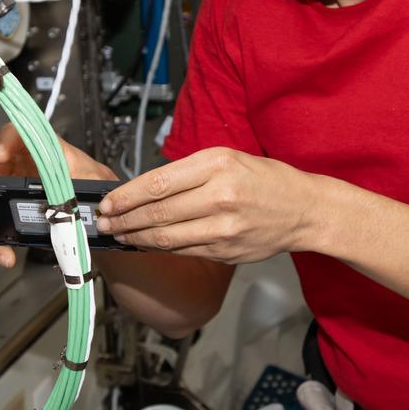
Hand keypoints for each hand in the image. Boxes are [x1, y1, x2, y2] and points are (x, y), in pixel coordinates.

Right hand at [0, 124, 116, 268]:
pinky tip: (5, 254)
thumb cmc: (95, 191)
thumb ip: (84, 173)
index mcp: (36, 153)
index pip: (14, 135)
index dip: (4, 141)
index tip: (1, 156)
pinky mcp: (9, 218)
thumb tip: (71, 174)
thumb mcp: (94, 177)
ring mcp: (9, 195)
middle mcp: (18, 170)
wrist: (99, 221)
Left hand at [96, 146, 324, 263]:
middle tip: (104, 223)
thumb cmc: (265, 180)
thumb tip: (144, 190)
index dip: (125, 197)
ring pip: (164, 237)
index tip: (107, 202)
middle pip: (156, 213)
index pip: (157, 183)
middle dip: (123, 220)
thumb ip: (187, 172)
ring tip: (119, 235)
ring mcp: (223, 228)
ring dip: (135, 238)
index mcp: (216, 165)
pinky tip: (145, 245)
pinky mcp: (224, 251)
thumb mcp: (228, 159)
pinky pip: (182, 251)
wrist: (304, 210)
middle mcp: (219, 196)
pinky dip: (159, 249)